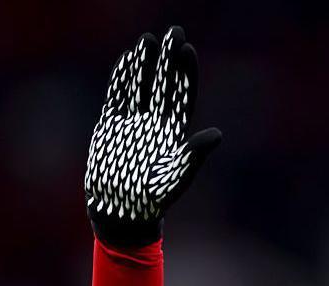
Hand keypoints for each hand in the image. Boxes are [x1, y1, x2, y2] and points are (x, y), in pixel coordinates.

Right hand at [84, 26, 220, 245]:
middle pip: (164, 84)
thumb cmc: (152, 200)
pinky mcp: (111, 127)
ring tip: (149, 39)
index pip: (182, 96)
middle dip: (169, 59)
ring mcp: (133, 123)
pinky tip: (127, 60)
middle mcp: (156, 124)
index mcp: (174, 133)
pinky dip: (122, 79)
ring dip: (144, 64)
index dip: (186, 74)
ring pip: (140, 86)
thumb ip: (194, 156)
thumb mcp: (176, 177)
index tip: (188, 50)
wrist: (120, 211)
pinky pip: (118, 97)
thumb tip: (217, 135)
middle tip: (175, 31)